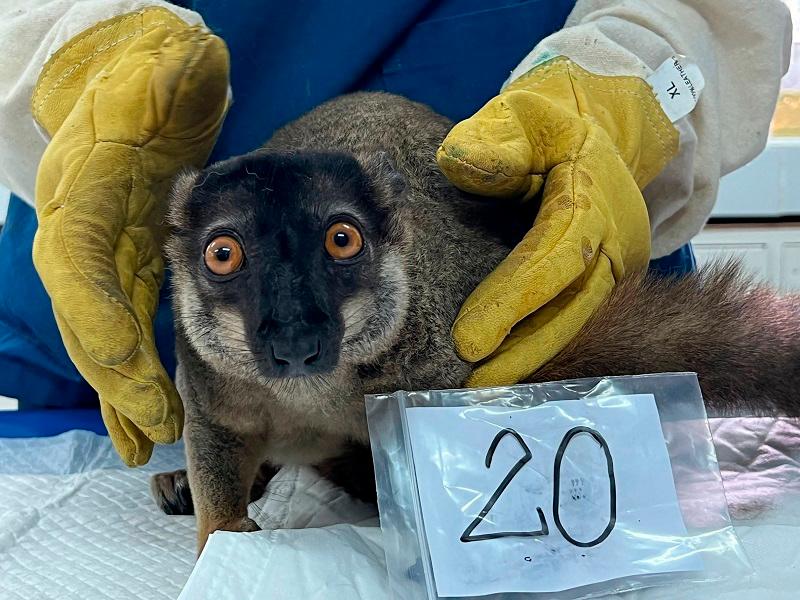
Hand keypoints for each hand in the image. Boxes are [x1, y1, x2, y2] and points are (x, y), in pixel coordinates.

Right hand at [32, 9, 229, 464]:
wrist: (128, 84)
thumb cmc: (143, 79)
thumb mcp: (154, 68)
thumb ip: (166, 72)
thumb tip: (188, 62)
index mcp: (81, 193)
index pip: (78, 267)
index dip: (99, 318)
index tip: (129, 367)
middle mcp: (78, 233)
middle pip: (86, 317)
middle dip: (118, 376)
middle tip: (156, 426)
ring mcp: (95, 254)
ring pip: (98, 335)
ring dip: (121, 392)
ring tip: (146, 441)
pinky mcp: (119, 266)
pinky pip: (118, 328)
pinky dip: (129, 372)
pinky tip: (144, 410)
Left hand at [437, 58, 677, 386]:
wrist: (600, 132)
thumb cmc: (548, 127)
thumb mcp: (522, 116)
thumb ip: (495, 139)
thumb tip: (456, 163)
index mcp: (591, 199)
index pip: (553, 256)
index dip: (514, 299)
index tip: (469, 339)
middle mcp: (611, 242)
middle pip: (571, 307)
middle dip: (525, 351)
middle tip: (476, 387)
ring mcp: (612, 266)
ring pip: (574, 322)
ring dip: (531, 359)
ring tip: (482, 392)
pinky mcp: (600, 281)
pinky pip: (570, 319)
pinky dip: (538, 348)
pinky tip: (503, 372)